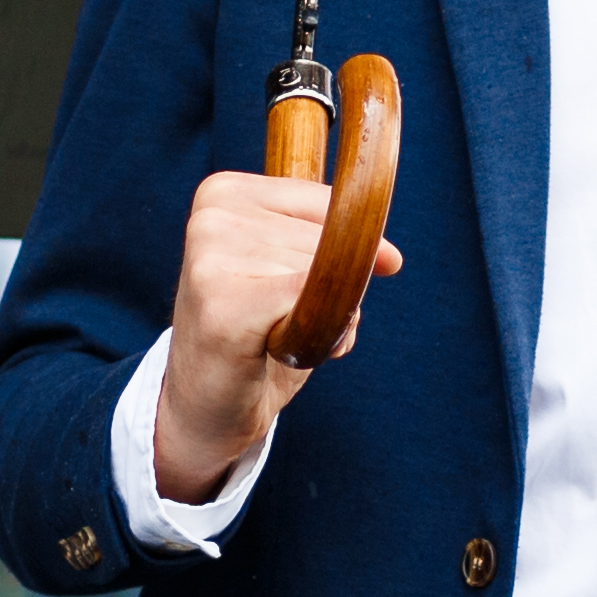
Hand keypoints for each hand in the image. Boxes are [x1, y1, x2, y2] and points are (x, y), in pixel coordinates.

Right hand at [153, 166, 404, 498]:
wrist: (206, 403)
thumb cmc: (256, 333)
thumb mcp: (293, 270)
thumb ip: (336, 245)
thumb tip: (391, 257)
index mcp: (224, 192)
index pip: (328, 202)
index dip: (351, 247)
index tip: (335, 281)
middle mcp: (213, 216)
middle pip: (330, 240)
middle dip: (332, 290)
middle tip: (287, 324)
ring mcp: (212, 258)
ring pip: (326, 273)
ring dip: (327, 321)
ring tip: (280, 340)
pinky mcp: (223, 304)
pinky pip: (312, 301)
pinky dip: (320, 337)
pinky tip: (281, 351)